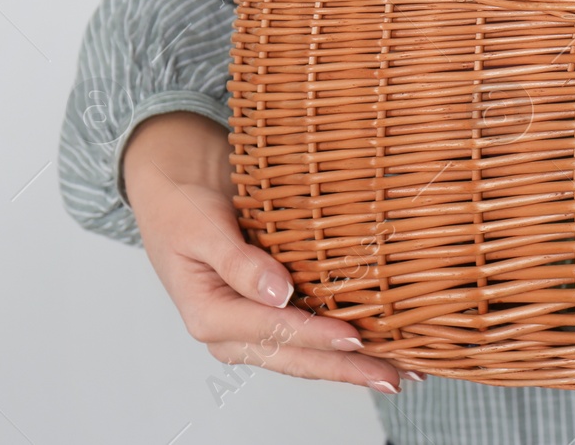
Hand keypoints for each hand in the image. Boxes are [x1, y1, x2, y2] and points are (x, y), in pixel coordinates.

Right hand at [122, 113, 407, 394]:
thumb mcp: (203, 229)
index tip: (356, 338)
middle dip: (346, 369)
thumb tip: (279, 293)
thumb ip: (240, 263)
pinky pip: (306, 340)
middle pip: (297, 358)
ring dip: (350, 366)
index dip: (317, 336)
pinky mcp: (267, 319)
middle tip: (393, 376)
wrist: (177, 198)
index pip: (274, 331)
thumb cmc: (183, 210)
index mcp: (210, 316)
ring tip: (397, 372)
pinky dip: (339, 347)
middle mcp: (232, 333)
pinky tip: (376, 349)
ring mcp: (251, 330)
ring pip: (306, 357)